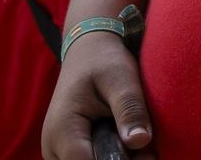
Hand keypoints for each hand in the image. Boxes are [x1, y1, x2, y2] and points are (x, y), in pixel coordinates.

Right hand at [43, 32, 154, 159]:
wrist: (88, 51)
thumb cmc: (104, 59)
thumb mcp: (121, 78)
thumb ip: (130, 109)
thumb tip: (140, 141)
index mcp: (63, 130)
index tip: (146, 153)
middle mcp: (53, 147)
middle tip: (147, 148)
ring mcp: (57, 152)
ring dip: (117, 158)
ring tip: (135, 136)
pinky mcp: (66, 152)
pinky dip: (110, 156)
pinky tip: (125, 139)